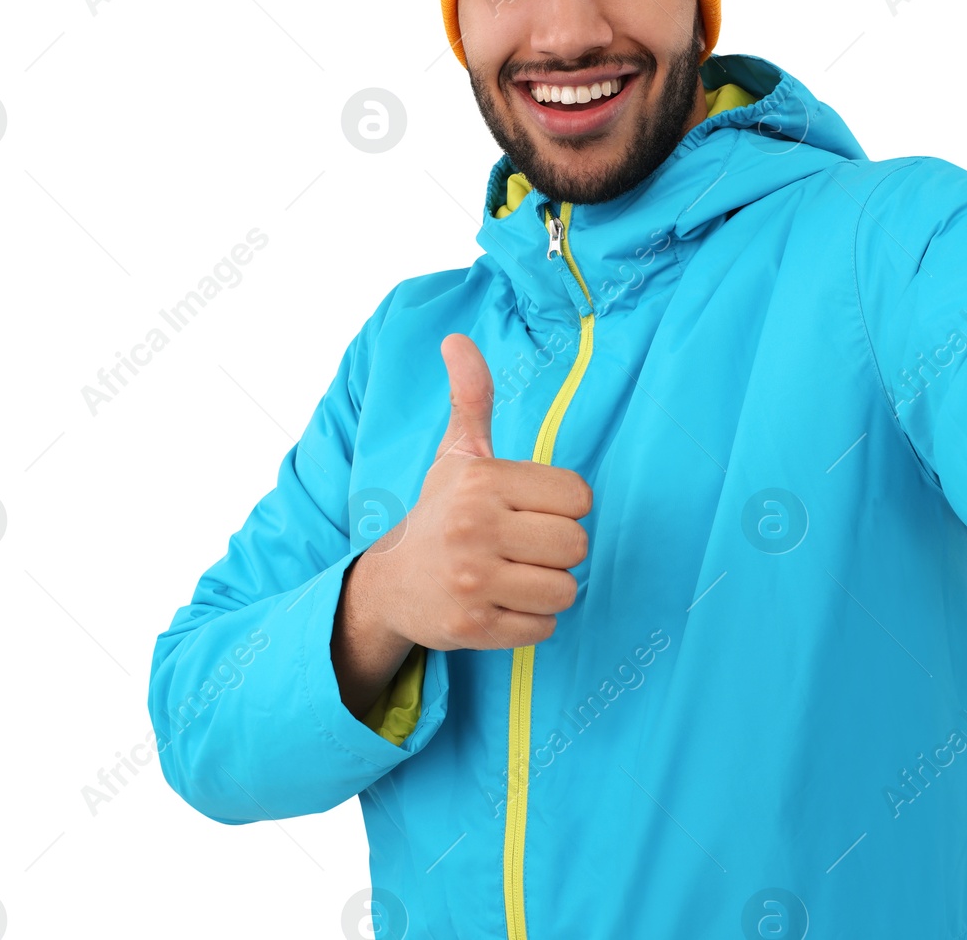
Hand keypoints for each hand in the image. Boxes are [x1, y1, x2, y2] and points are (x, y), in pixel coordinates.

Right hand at [359, 332, 590, 651]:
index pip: (578, 497)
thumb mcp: (456, 453)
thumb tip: (457, 339)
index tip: (530, 511)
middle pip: (576, 546)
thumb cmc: (438, 513)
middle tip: (524, 548)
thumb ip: (471, 398)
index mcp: (481, 481)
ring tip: (515, 576)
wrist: (388, 584)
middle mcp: (474, 529)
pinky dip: (531, 621)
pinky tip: (501, 604)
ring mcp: (472, 582)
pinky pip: (544, 628)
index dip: (562, 507)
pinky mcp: (472, 627)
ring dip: (548, 588)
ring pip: (565, 590)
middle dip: (558, 551)